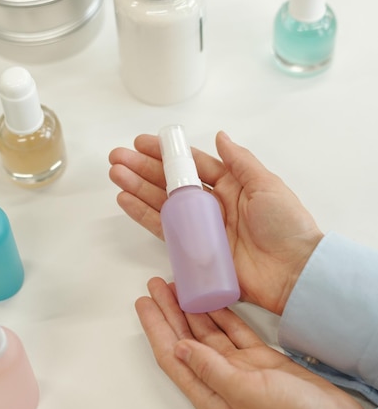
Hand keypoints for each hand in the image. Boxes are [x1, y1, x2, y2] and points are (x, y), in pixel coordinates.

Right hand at [109, 131, 322, 314]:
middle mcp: (213, 205)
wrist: (293, 272)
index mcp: (232, 187)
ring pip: (163, 204)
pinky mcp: (194, 253)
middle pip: (172, 183)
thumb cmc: (285, 225)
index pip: (192, 165)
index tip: (142, 143)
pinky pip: (165, 232)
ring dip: (138, 188)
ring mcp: (202, 229)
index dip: (167, 154)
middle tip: (117, 157)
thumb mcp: (266, 185)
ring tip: (115, 174)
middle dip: (144, 169)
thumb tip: (219, 136)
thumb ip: (240, 162)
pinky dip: (145, 216)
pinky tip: (126, 201)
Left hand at [136, 277, 365, 408]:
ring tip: (177, 284)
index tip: (144, 302)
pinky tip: (210, 298)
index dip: (155, 328)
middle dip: (168, 312)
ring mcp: (238, 368)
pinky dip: (221, 314)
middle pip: (185, 340)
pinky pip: (233, 331)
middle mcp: (217, 379)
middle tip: (155, 284)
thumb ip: (210, 368)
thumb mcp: (244, 392)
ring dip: (192, 310)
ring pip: (207, 333)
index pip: (171, 355)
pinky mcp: (258, 359)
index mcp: (208, 393)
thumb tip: (179, 346)